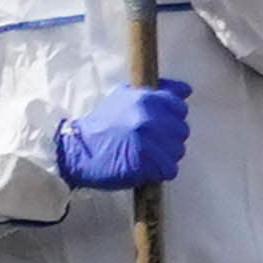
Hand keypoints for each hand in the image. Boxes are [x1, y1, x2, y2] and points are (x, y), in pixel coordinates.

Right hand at [53, 79, 186, 191]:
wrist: (77, 151)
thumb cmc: (102, 125)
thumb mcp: (124, 98)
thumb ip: (156, 93)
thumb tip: (185, 90)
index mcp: (146, 98)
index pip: (180, 108)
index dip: (170, 117)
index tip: (157, 124)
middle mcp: (150, 118)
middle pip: (181, 130)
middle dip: (168, 137)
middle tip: (146, 141)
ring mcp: (149, 141)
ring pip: (178, 150)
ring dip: (164, 155)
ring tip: (142, 154)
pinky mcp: (147, 163)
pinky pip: (170, 169)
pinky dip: (159, 171)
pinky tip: (143, 167)